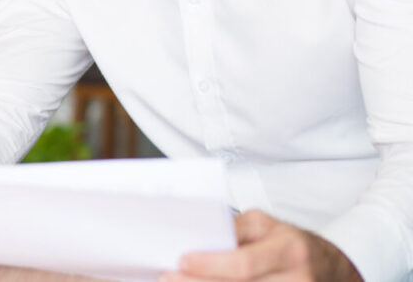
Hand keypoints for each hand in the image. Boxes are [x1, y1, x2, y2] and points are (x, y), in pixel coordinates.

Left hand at [163, 210, 361, 281]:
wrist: (334, 271)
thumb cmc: (293, 246)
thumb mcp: (267, 225)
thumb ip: (235, 229)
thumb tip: (200, 237)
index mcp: (290, 251)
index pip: (245, 264)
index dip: (211, 264)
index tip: (182, 260)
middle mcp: (297, 280)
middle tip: (168, 278)